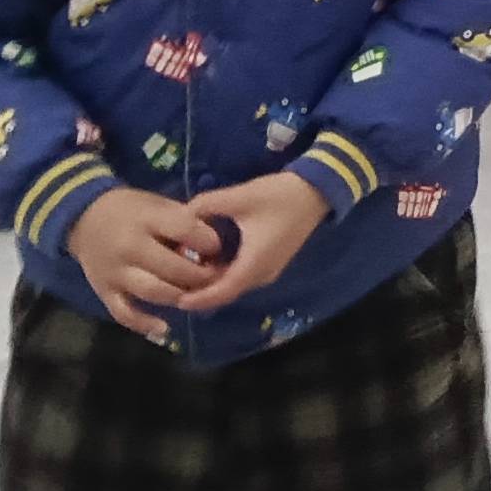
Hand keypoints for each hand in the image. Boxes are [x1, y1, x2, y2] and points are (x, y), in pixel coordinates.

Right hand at [67, 185, 222, 340]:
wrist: (84, 217)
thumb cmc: (131, 210)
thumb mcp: (158, 204)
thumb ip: (183, 222)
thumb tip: (214, 246)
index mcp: (146, 219)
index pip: (184, 230)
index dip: (208, 241)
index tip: (217, 248)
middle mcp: (130, 247)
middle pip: (172, 268)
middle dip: (200, 275)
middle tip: (215, 277)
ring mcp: (115, 272)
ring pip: (152, 292)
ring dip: (179, 296)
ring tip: (195, 295)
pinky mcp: (104, 291)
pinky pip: (124, 313)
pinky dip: (144, 323)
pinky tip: (164, 328)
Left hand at [167, 171, 328, 315]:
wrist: (316, 191)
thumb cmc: (279, 196)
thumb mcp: (240, 197)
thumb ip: (207, 204)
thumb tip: (183, 213)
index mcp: (254, 264)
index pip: (221, 292)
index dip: (198, 299)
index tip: (176, 299)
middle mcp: (262, 274)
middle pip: (226, 292)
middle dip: (201, 292)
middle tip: (174, 284)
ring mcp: (269, 269)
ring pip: (235, 285)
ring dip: (213, 283)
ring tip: (187, 273)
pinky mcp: (271, 262)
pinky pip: (243, 277)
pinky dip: (224, 275)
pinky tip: (209, 261)